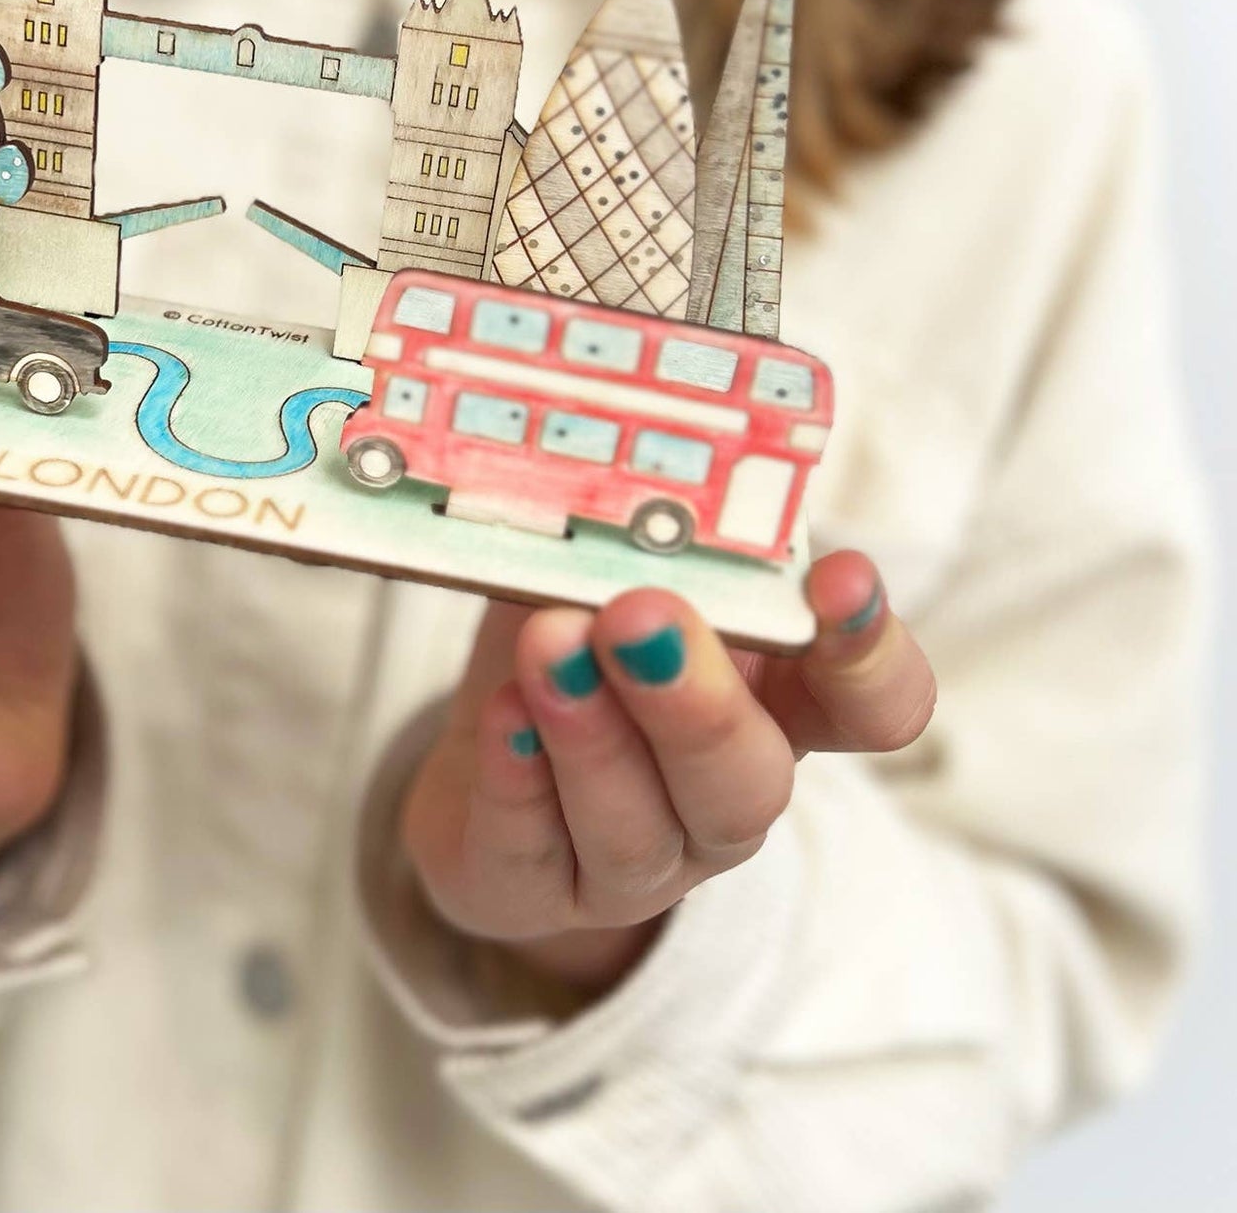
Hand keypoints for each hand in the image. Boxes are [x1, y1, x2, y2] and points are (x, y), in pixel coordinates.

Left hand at [402, 554, 935, 994]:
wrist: (484, 746)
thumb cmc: (571, 632)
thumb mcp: (607, 566)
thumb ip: (633, 532)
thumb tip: (617, 468)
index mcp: (778, 707)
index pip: (875, 705)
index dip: (870, 653)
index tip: (841, 577)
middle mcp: (725, 796)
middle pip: (748, 781)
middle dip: (696, 702)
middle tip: (643, 616)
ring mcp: (641, 862)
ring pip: (639, 827)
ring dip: (593, 734)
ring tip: (548, 646)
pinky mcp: (537, 890)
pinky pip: (533, 849)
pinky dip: (517, 777)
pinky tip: (502, 715)